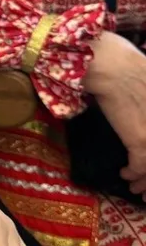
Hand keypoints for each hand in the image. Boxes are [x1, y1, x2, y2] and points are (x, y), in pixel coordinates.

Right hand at [85, 30, 145, 193]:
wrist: (103, 62)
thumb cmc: (118, 58)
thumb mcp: (143, 71)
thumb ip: (143, 89)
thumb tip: (137, 102)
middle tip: (145, 186)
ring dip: (145, 179)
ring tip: (138, 187)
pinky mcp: (140, 138)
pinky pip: (141, 165)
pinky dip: (134, 174)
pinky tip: (125, 176)